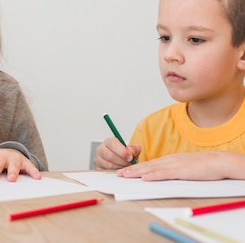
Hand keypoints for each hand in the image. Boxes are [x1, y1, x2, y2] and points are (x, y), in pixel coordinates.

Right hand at [93, 137, 139, 169]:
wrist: (122, 163)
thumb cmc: (125, 155)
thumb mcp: (132, 150)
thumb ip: (134, 148)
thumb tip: (131, 150)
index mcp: (108, 142)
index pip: (112, 143)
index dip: (121, 151)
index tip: (130, 157)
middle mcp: (101, 149)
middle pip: (109, 155)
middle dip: (122, 161)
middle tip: (129, 164)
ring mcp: (98, 159)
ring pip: (108, 165)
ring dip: (119, 168)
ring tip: (125, 167)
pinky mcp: (98, 168)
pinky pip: (106, 172)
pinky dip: (115, 173)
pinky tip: (120, 170)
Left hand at [117, 152, 244, 180]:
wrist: (219, 161)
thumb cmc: (205, 166)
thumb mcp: (186, 167)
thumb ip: (175, 170)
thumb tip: (165, 176)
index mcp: (170, 160)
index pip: (150, 164)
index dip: (136, 167)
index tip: (125, 171)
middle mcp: (170, 160)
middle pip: (147, 165)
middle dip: (131, 170)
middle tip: (118, 174)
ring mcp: (175, 165)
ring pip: (152, 168)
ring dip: (137, 172)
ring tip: (125, 175)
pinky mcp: (182, 171)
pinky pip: (165, 173)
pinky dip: (154, 175)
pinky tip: (145, 178)